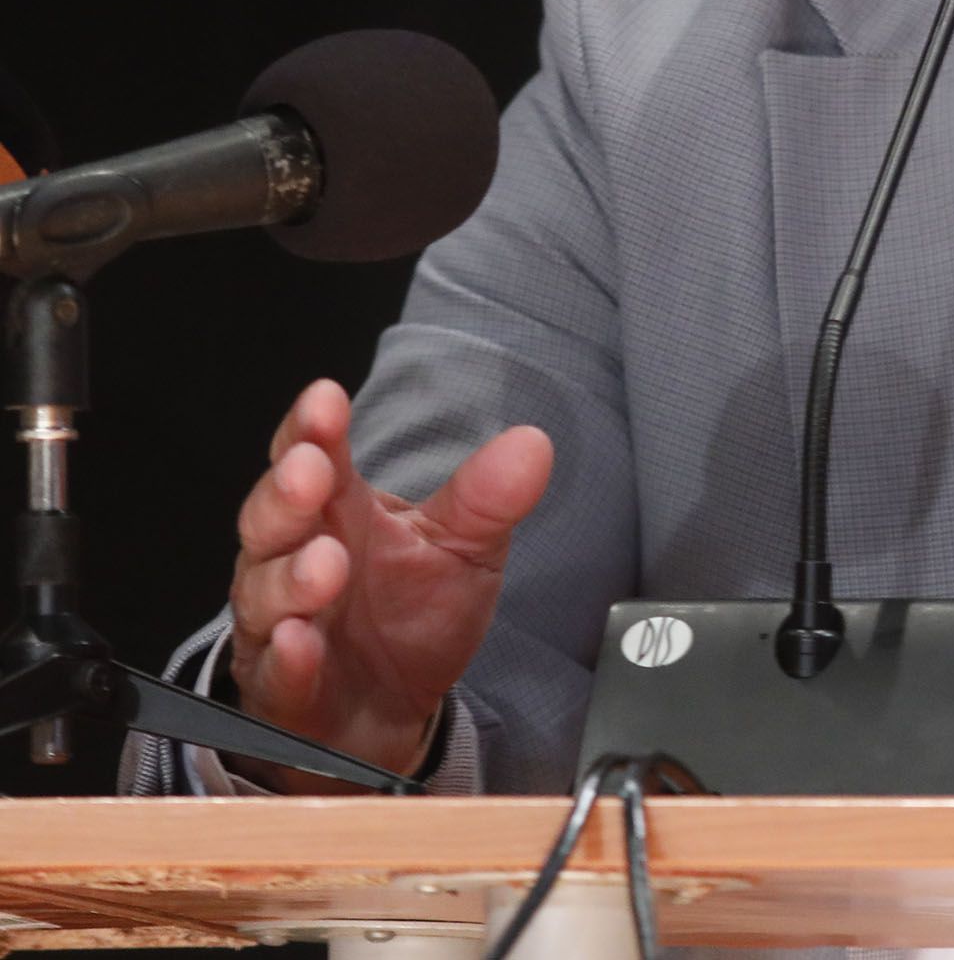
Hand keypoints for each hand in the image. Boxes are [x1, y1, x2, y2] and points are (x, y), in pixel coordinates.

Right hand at [226, 378, 551, 789]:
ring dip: (291, 576)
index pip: (314, 456)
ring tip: (325, 561)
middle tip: (312, 470)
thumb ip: (486, 499)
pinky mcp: (282, 689)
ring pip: (266, 592)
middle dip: (288, 492)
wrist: (390, 712)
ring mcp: (280, 625)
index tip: (326, 397)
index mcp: (339, 512)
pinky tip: (299, 642)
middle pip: (273, 517)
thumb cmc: (412, 615)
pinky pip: (276, 671)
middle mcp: (294, 559)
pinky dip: (288, 657)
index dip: (313, 428)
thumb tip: (533, 442)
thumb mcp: (463, 550)